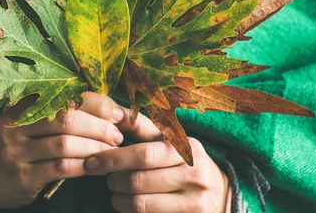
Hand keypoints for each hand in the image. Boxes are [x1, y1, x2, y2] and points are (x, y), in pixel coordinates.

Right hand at [0, 92, 124, 212]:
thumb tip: (113, 109)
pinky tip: (97, 167)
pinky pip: (60, 168)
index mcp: (23, 103)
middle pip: (66, 118)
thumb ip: (65, 112)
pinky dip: (84, 166)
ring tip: (111, 151)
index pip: (66, 95)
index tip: (117, 113)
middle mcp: (16, 123)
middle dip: (99, 126)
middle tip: (117, 135)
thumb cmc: (23, 146)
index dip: (97, 102)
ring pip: (65, 144)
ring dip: (95, 147)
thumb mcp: (34, 123)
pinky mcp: (22, 175)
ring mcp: (17, 150)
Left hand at [86, 113, 231, 212]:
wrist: (222, 195)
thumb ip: (143, 129)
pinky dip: (130, 212)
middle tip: (107, 178)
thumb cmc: (186, 163)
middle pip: (138, 180)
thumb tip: (115, 112)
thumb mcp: (171, 142)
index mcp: (186, 148)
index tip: (93, 161)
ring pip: (141, 203)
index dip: (113, 158)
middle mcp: (193, 173)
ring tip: (115, 193)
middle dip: (114, 180)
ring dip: (119, 199)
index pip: (143, 153)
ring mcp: (193, 200)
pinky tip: (128, 204)